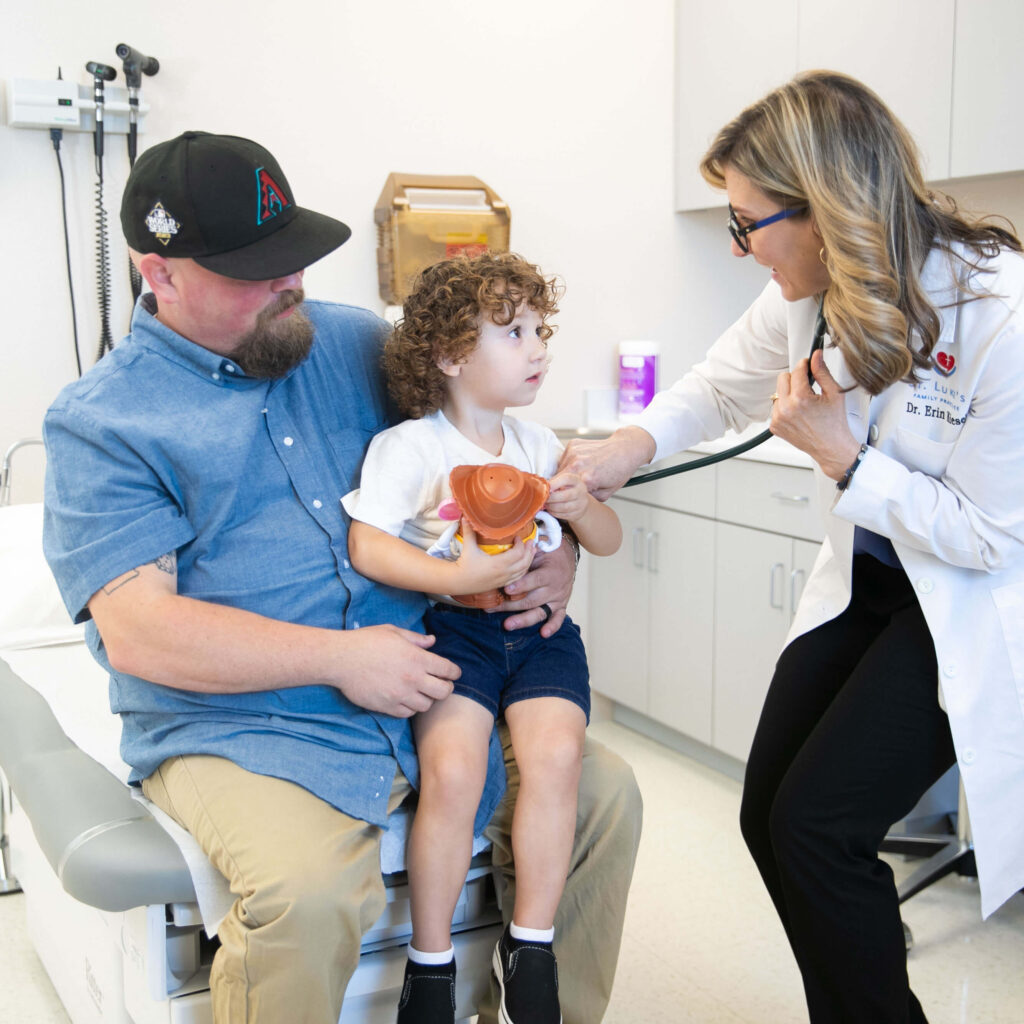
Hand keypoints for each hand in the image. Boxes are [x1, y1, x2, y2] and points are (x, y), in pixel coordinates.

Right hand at [335, 625, 459, 717]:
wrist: (341, 659)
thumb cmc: (366, 641)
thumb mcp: (393, 632)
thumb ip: (416, 638)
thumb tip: (432, 641)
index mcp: (417, 658)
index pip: (448, 670)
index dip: (454, 672)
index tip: (453, 673)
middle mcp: (413, 678)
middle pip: (443, 692)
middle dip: (446, 688)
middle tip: (441, 684)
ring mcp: (400, 694)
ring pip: (427, 706)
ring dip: (427, 699)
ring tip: (422, 692)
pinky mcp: (387, 706)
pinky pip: (408, 713)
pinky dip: (410, 708)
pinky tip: (406, 699)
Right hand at [449, 520, 534, 594]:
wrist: (458, 582)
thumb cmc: (464, 565)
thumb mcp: (468, 547)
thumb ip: (469, 531)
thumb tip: (466, 517)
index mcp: (498, 564)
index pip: (518, 553)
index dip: (521, 544)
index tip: (517, 537)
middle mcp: (504, 573)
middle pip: (525, 562)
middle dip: (530, 551)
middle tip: (532, 542)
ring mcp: (503, 580)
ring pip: (523, 571)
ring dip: (529, 560)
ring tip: (532, 551)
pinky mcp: (501, 584)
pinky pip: (518, 578)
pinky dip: (524, 570)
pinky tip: (524, 564)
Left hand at [496, 535, 574, 636]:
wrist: (566, 558)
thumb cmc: (546, 554)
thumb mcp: (537, 551)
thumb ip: (524, 558)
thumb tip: (503, 561)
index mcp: (549, 572)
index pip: (536, 580)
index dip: (521, 585)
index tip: (506, 589)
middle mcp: (554, 588)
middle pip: (532, 599)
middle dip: (512, 605)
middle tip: (494, 608)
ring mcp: (558, 599)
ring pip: (541, 611)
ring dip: (524, 620)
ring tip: (508, 625)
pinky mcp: (561, 606)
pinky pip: (558, 618)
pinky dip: (552, 626)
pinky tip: (544, 634)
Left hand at [545, 471, 588, 521]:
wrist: (580, 501)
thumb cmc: (567, 489)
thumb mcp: (562, 481)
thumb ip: (553, 482)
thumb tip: (540, 487)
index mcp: (576, 480)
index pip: (567, 479)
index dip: (555, 483)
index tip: (547, 486)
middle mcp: (580, 491)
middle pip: (565, 496)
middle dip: (551, 498)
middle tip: (543, 498)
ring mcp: (580, 504)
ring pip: (563, 507)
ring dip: (551, 506)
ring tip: (546, 504)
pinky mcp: (576, 514)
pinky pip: (563, 515)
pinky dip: (554, 512)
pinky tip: (550, 509)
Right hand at [558, 426, 656, 499]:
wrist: (625, 450)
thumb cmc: (619, 470)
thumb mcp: (605, 493)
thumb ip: (586, 499)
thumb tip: (572, 501)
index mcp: (586, 479)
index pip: (561, 493)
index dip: (559, 498)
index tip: (560, 500)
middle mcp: (577, 464)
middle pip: (556, 481)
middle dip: (558, 487)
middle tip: (567, 489)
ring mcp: (574, 452)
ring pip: (558, 469)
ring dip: (564, 474)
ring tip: (579, 474)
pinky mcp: (573, 444)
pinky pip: (563, 458)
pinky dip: (568, 463)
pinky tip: (581, 463)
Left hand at [771, 351, 861, 479]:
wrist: (831, 447)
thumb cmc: (835, 423)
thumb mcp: (834, 393)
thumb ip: (822, 372)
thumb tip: (816, 356)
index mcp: (800, 399)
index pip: (797, 370)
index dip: (805, 365)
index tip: (809, 365)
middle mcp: (785, 409)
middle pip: (783, 378)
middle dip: (795, 379)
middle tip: (808, 388)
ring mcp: (778, 418)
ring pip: (778, 392)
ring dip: (789, 393)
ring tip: (804, 404)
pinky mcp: (774, 426)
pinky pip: (776, 407)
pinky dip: (785, 407)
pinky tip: (798, 413)